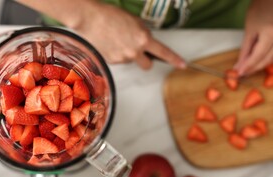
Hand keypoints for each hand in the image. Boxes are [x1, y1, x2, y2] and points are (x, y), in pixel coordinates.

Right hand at [71, 2, 185, 69]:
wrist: (90, 19)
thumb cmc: (110, 16)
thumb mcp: (134, 21)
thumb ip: (143, 33)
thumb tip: (146, 42)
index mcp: (143, 39)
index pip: (163, 52)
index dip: (174, 60)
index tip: (182, 65)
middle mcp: (134, 52)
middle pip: (147, 65)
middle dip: (145, 59)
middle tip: (137, 50)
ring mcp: (123, 58)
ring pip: (131, 61)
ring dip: (128, 55)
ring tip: (118, 41)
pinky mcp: (112, 62)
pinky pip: (120, 61)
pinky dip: (117, 54)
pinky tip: (111, 44)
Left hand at [235, 0, 272, 75]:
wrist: (272, 1)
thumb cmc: (261, 9)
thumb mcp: (250, 28)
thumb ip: (246, 48)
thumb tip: (240, 64)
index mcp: (270, 33)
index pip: (258, 55)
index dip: (249, 66)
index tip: (239, 73)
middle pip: (268, 59)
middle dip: (254, 68)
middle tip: (243, 72)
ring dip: (261, 64)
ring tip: (249, 67)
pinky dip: (267, 58)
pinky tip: (259, 59)